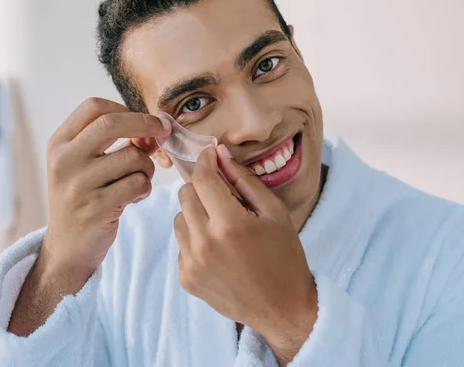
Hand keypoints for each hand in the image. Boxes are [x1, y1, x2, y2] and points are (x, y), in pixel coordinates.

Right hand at [42, 97, 170, 281]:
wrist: (68, 246)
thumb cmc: (85, 197)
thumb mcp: (84, 164)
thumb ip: (112, 142)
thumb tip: (156, 126)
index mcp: (59, 143)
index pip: (94, 106)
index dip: (125, 109)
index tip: (143, 122)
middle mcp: (64, 160)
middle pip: (112, 123)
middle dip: (146, 124)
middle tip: (164, 132)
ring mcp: (79, 185)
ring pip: (133, 156)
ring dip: (148, 166)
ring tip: (140, 179)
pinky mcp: (97, 208)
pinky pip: (138, 184)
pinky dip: (145, 188)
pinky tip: (136, 197)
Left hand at [174, 145, 316, 363]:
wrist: (282, 308)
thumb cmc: (284, 257)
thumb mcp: (275, 213)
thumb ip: (245, 180)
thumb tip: (221, 155)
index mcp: (230, 225)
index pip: (202, 178)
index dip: (205, 160)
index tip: (210, 154)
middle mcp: (205, 244)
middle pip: (185, 195)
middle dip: (201, 186)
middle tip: (223, 194)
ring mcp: (192, 264)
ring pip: (179, 218)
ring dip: (196, 213)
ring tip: (222, 225)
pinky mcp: (186, 279)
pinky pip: (181, 243)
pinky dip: (195, 238)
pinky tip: (218, 248)